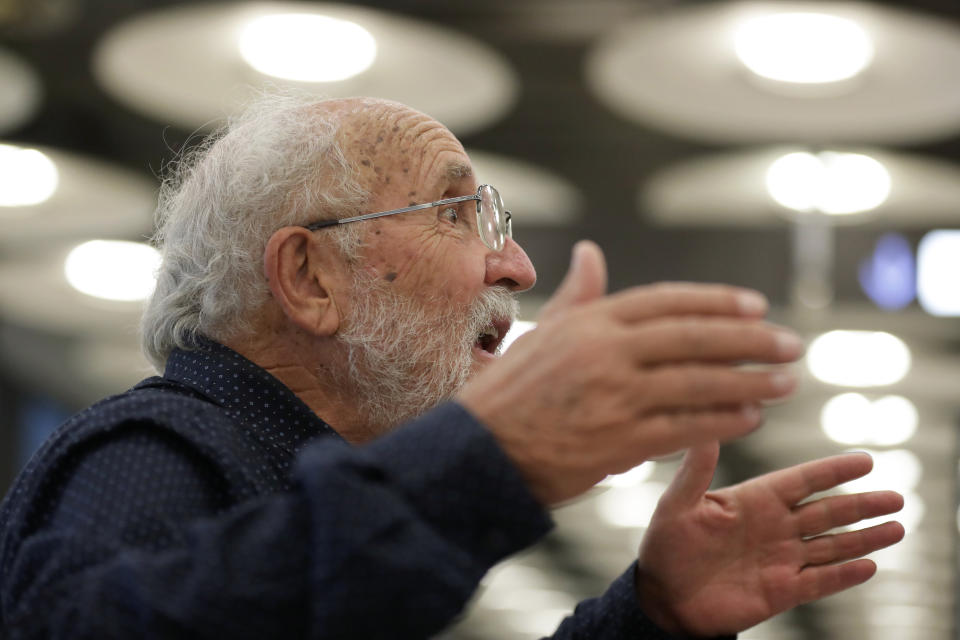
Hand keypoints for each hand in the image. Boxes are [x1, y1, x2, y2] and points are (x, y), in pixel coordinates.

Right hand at [458, 241, 803, 504]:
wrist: (480, 453)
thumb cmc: (510, 393)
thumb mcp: (542, 334)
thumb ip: (578, 296)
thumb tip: (592, 252)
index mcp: (589, 321)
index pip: (667, 301)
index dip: (717, 303)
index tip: (756, 307)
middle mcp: (606, 351)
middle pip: (695, 337)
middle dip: (750, 340)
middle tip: (790, 344)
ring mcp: (615, 395)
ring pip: (700, 382)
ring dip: (750, 382)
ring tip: (784, 383)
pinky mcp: (621, 440)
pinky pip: (687, 427)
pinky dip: (723, 421)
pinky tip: (749, 419)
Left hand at [635, 444, 904, 636]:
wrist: (662, 596)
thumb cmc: (666, 545)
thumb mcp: (676, 504)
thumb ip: (695, 470)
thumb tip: (706, 429)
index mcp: (753, 500)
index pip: (802, 481)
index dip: (833, 471)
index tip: (865, 461)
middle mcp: (773, 526)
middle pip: (827, 511)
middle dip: (861, 504)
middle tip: (896, 497)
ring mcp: (780, 559)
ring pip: (831, 545)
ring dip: (863, 538)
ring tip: (896, 527)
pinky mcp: (780, 591)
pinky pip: (819, 581)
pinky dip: (844, 575)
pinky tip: (869, 566)